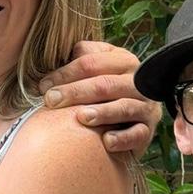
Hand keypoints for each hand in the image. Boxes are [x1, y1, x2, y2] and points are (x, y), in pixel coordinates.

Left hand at [38, 41, 160, 154]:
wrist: (130, 121)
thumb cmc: (103, 93)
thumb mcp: (96, 70)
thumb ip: (82, 58)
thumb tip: (60, 52)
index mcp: (123, 61)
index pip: (92, 63)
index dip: (66, 73)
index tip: (43, 86)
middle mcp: (138, 82)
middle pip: (105, 84)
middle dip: (76, 92)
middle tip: (51, 101)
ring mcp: (145, 107)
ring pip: (124, 107)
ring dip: (103, 112)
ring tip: (81, 117)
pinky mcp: (148, 131)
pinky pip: (138, 134)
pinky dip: (123, 138)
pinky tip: (106, 141)